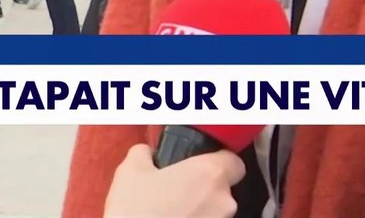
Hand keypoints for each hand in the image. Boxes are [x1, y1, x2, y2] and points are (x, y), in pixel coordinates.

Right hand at [103, 144, 243, 217]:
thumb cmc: (136, 211)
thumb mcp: (130, 171)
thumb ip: (145, 153)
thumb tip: (148, 154)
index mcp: (209, 174)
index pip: (234, 163)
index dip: (217, 162)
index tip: (197, 167)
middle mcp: (224, 202)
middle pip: (222, 190)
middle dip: (201, 191)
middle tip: (174, 194)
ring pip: (215, 212)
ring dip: (198, 212)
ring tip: (169, 214)